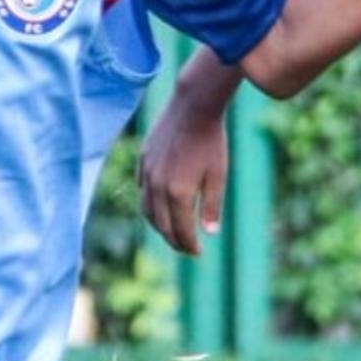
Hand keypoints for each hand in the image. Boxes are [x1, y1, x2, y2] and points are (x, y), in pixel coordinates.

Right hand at [139, 95, 229, 256]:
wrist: (193, 107)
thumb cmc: (211, 141)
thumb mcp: (218, 175)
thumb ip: (211, 205)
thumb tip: (209, 233)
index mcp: (177, 193)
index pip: (180, 230)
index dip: (189, 245)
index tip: (198, 253)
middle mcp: (157, 187)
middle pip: (161, 225)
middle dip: (174, 240)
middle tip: (186, 248)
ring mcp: (147, 173)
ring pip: (147, 210)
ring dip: (159, 225)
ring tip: (173, 232)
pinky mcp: (143, 160)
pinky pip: (143, 190)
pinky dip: (150, 204)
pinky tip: (161, 206)